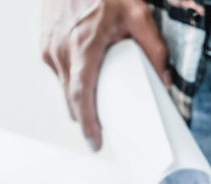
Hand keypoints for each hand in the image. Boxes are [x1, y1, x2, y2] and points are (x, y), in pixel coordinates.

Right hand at [41, 0, 169, 149]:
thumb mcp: (138, 14)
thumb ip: (155, 48)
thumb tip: (166, 80)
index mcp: (82, 45)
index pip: (80, 95)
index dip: (87, 123)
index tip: (95, 142)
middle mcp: (60, 49)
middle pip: (71, 98)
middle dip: (86, 117)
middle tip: (103, 129)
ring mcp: (48, 46)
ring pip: (63, 86)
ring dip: (78, 98)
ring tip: (97, 101)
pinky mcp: (44, 43)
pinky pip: (57, 72)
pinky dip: (71, 80)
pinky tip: (85, 77)